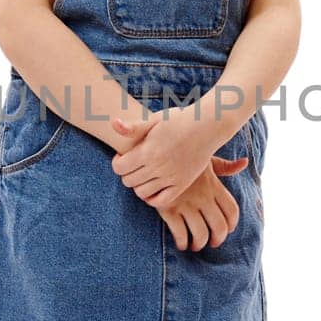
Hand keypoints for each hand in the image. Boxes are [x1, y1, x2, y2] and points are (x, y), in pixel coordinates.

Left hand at [111, 104, 244, 208]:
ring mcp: (170, 177)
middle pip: (128, 181)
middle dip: (127, 173)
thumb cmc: (178, 120)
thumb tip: (113, 123)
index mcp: (147, 151)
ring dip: (138, 185)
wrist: (206, 126)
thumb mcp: (154, 120)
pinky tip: (153, 187)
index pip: (119, 168)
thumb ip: (133, 127)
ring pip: (142, 192)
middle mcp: (157, 166)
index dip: (118, 163)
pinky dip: (153, 198)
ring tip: (144, 175)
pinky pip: (161, 201)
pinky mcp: (182, 184)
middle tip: (134, 165)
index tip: (124, 156)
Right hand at [151, 159, 246, 251]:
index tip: (226, 230)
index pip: (232, 211)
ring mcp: (185, 204)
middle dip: (217, 240)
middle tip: (211, 243)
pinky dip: (182, 243)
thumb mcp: (206, 160)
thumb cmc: (183, 159)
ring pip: (201, 235)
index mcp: (214, 186)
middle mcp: (203, 197)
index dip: (231, 225)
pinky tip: (181, 243)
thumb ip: (225, 166)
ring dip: (199, 245)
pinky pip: (180, 234)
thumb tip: (244, 162)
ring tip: (194, 245)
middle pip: (219, 227)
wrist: (156, 156)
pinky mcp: (168, 209)